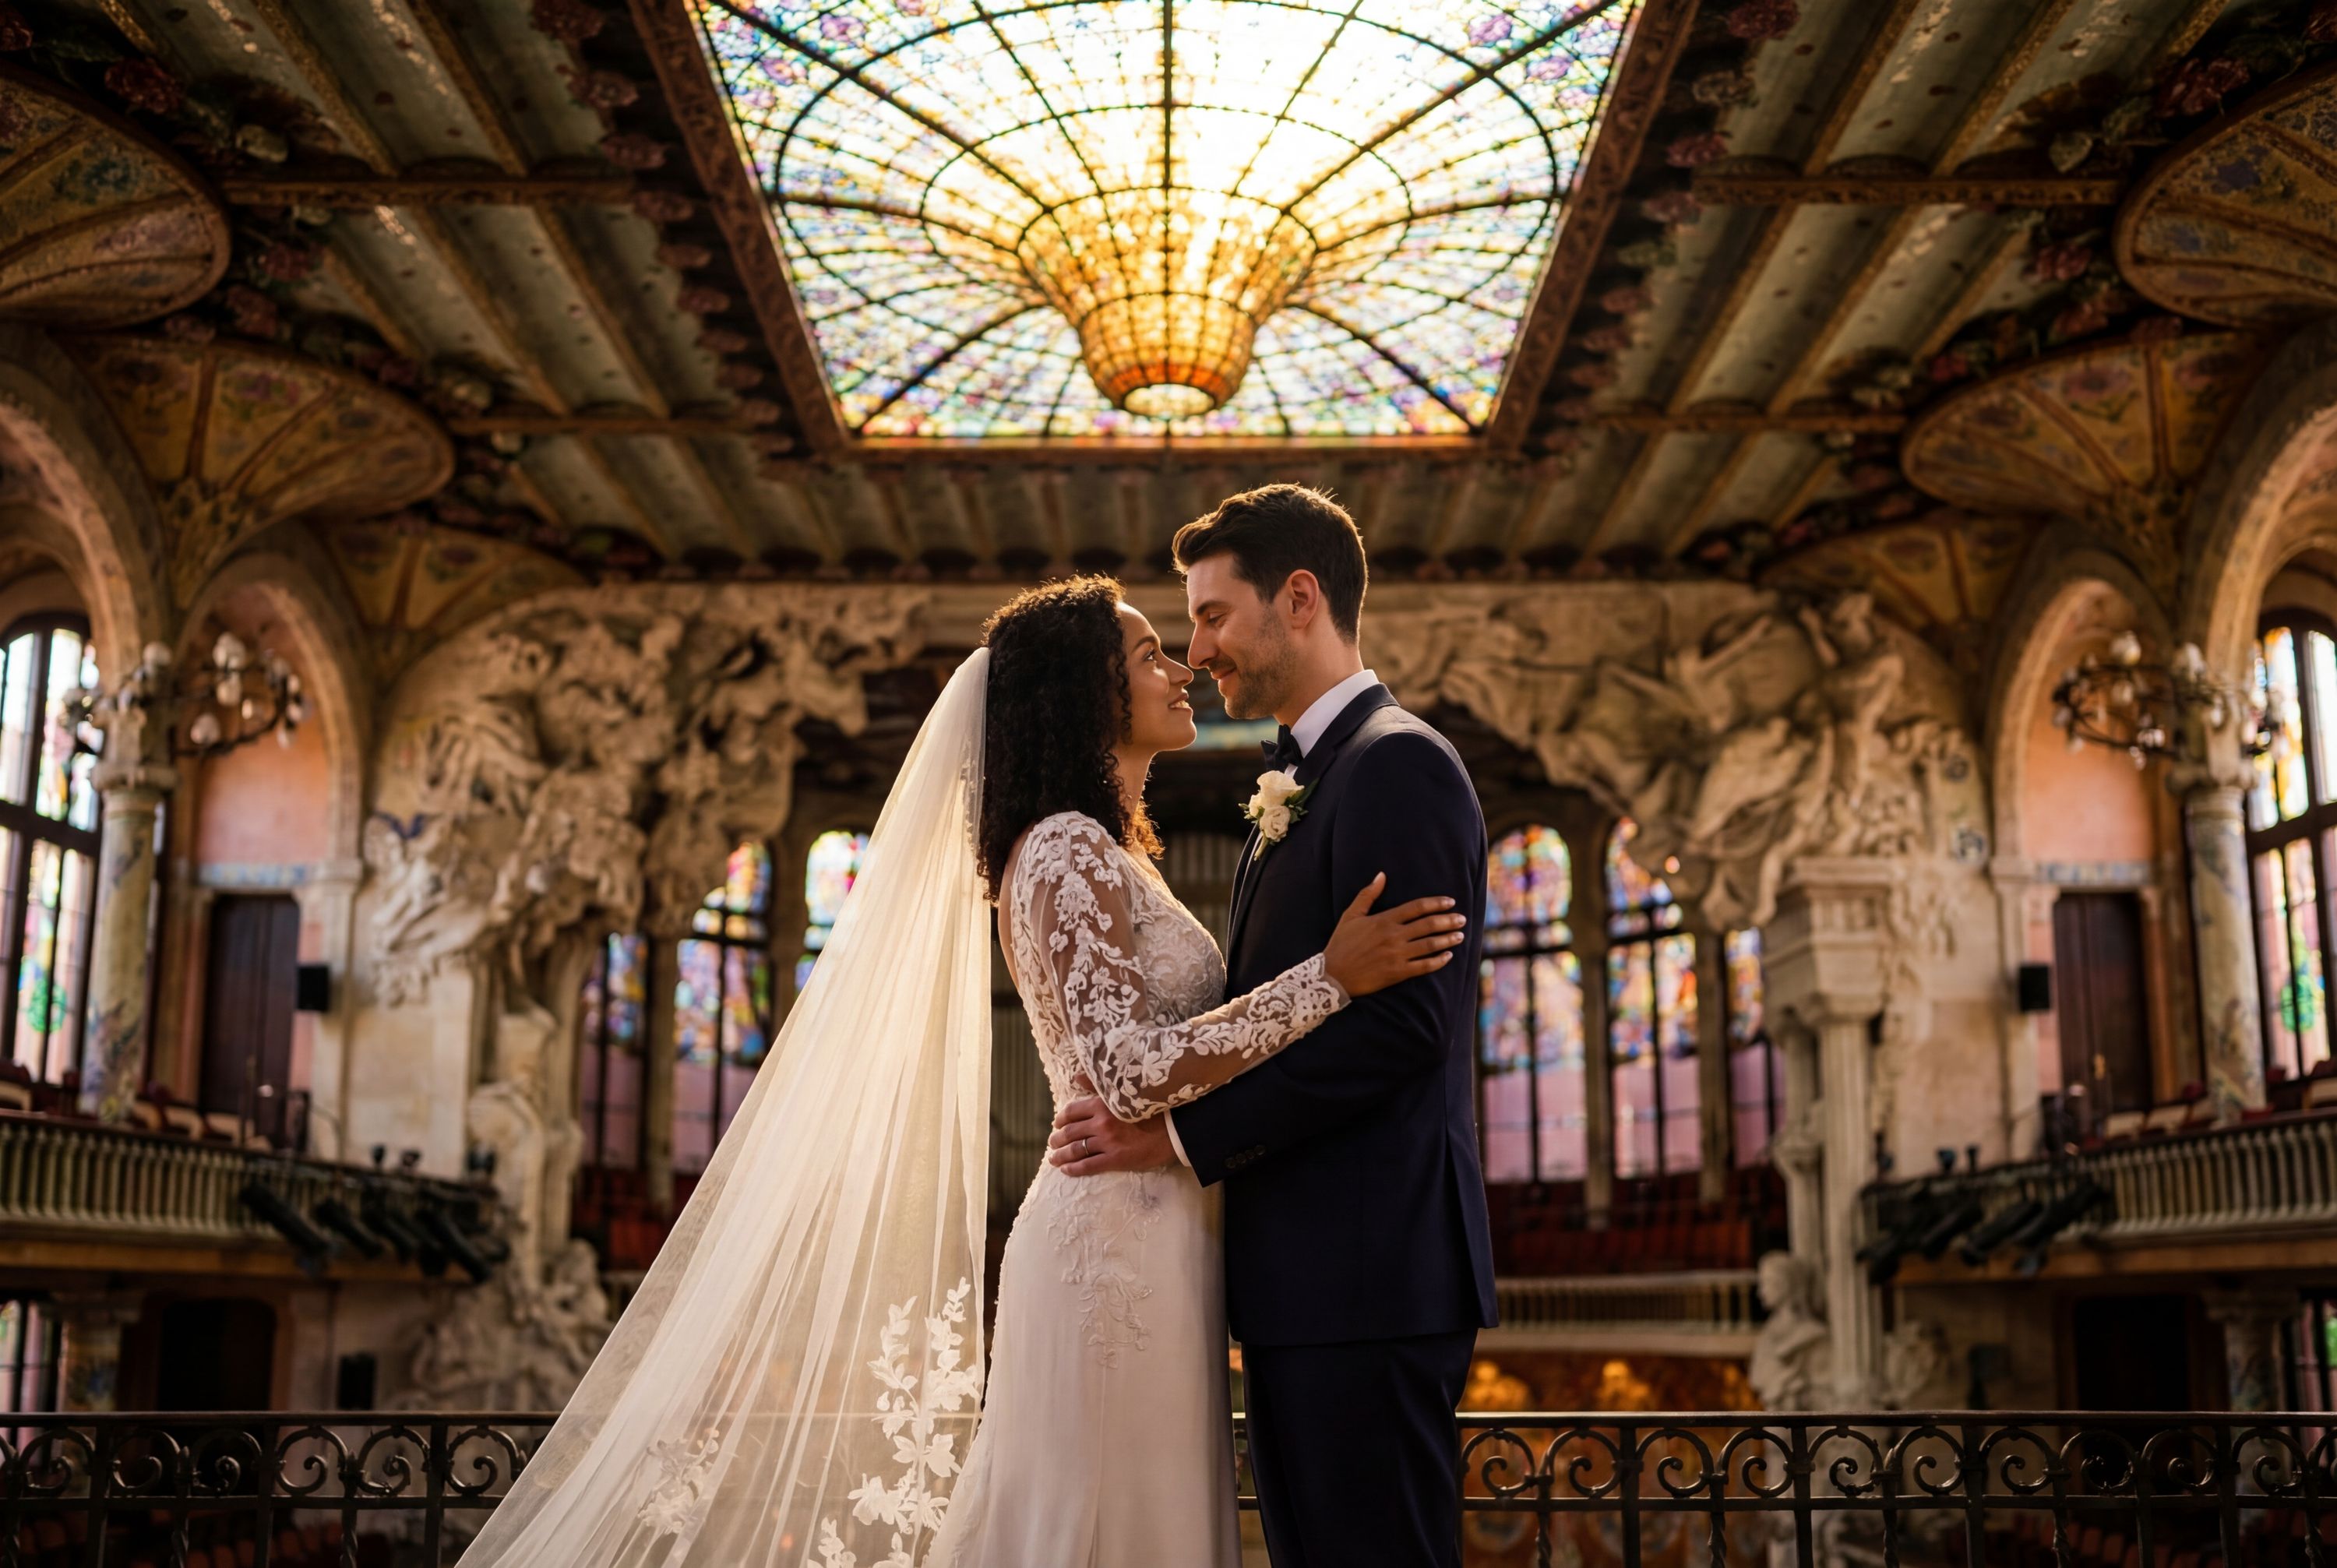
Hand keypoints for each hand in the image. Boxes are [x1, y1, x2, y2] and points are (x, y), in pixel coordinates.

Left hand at [1047, 1096, 1174, 1176]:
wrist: (1174, 1128)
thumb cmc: (1151, 1107)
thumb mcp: (1123, 1091)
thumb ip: (1097, 1085)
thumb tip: (1076, 1076)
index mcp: (1101, 1104)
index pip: (1072, 1111)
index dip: (1061, 1118)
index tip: (1057, 1123)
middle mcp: (1101, 1123)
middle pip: (1070, 1132)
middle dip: (1057, 1139)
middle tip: (1052, 1142)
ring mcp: (1107, 1142)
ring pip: (1076, 1149)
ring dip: (1061, 1155)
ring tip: (1054, 1158)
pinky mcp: (1116, 1159)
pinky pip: (1088, 1165)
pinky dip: (1074, 1168)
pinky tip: (1066, 1170)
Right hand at [1321, 873, 1466, 995]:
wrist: (1332, 975)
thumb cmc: (1341, 943)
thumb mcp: (1351, 915)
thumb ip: (1368, 895)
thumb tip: (1381, 875)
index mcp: (1384, 920)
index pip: (1416, 908)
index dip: (1436, 903)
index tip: (1450, 902)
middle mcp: (1393, 936)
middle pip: (1427, 925)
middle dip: (1448, 920)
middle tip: (1462, 918)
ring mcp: (1396, 955)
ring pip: (1429, 945)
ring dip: (1447, 939)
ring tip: (1460, 935)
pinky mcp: (1397, 973)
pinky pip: (1423, 966)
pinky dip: (1438, 961)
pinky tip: (1448, 956)